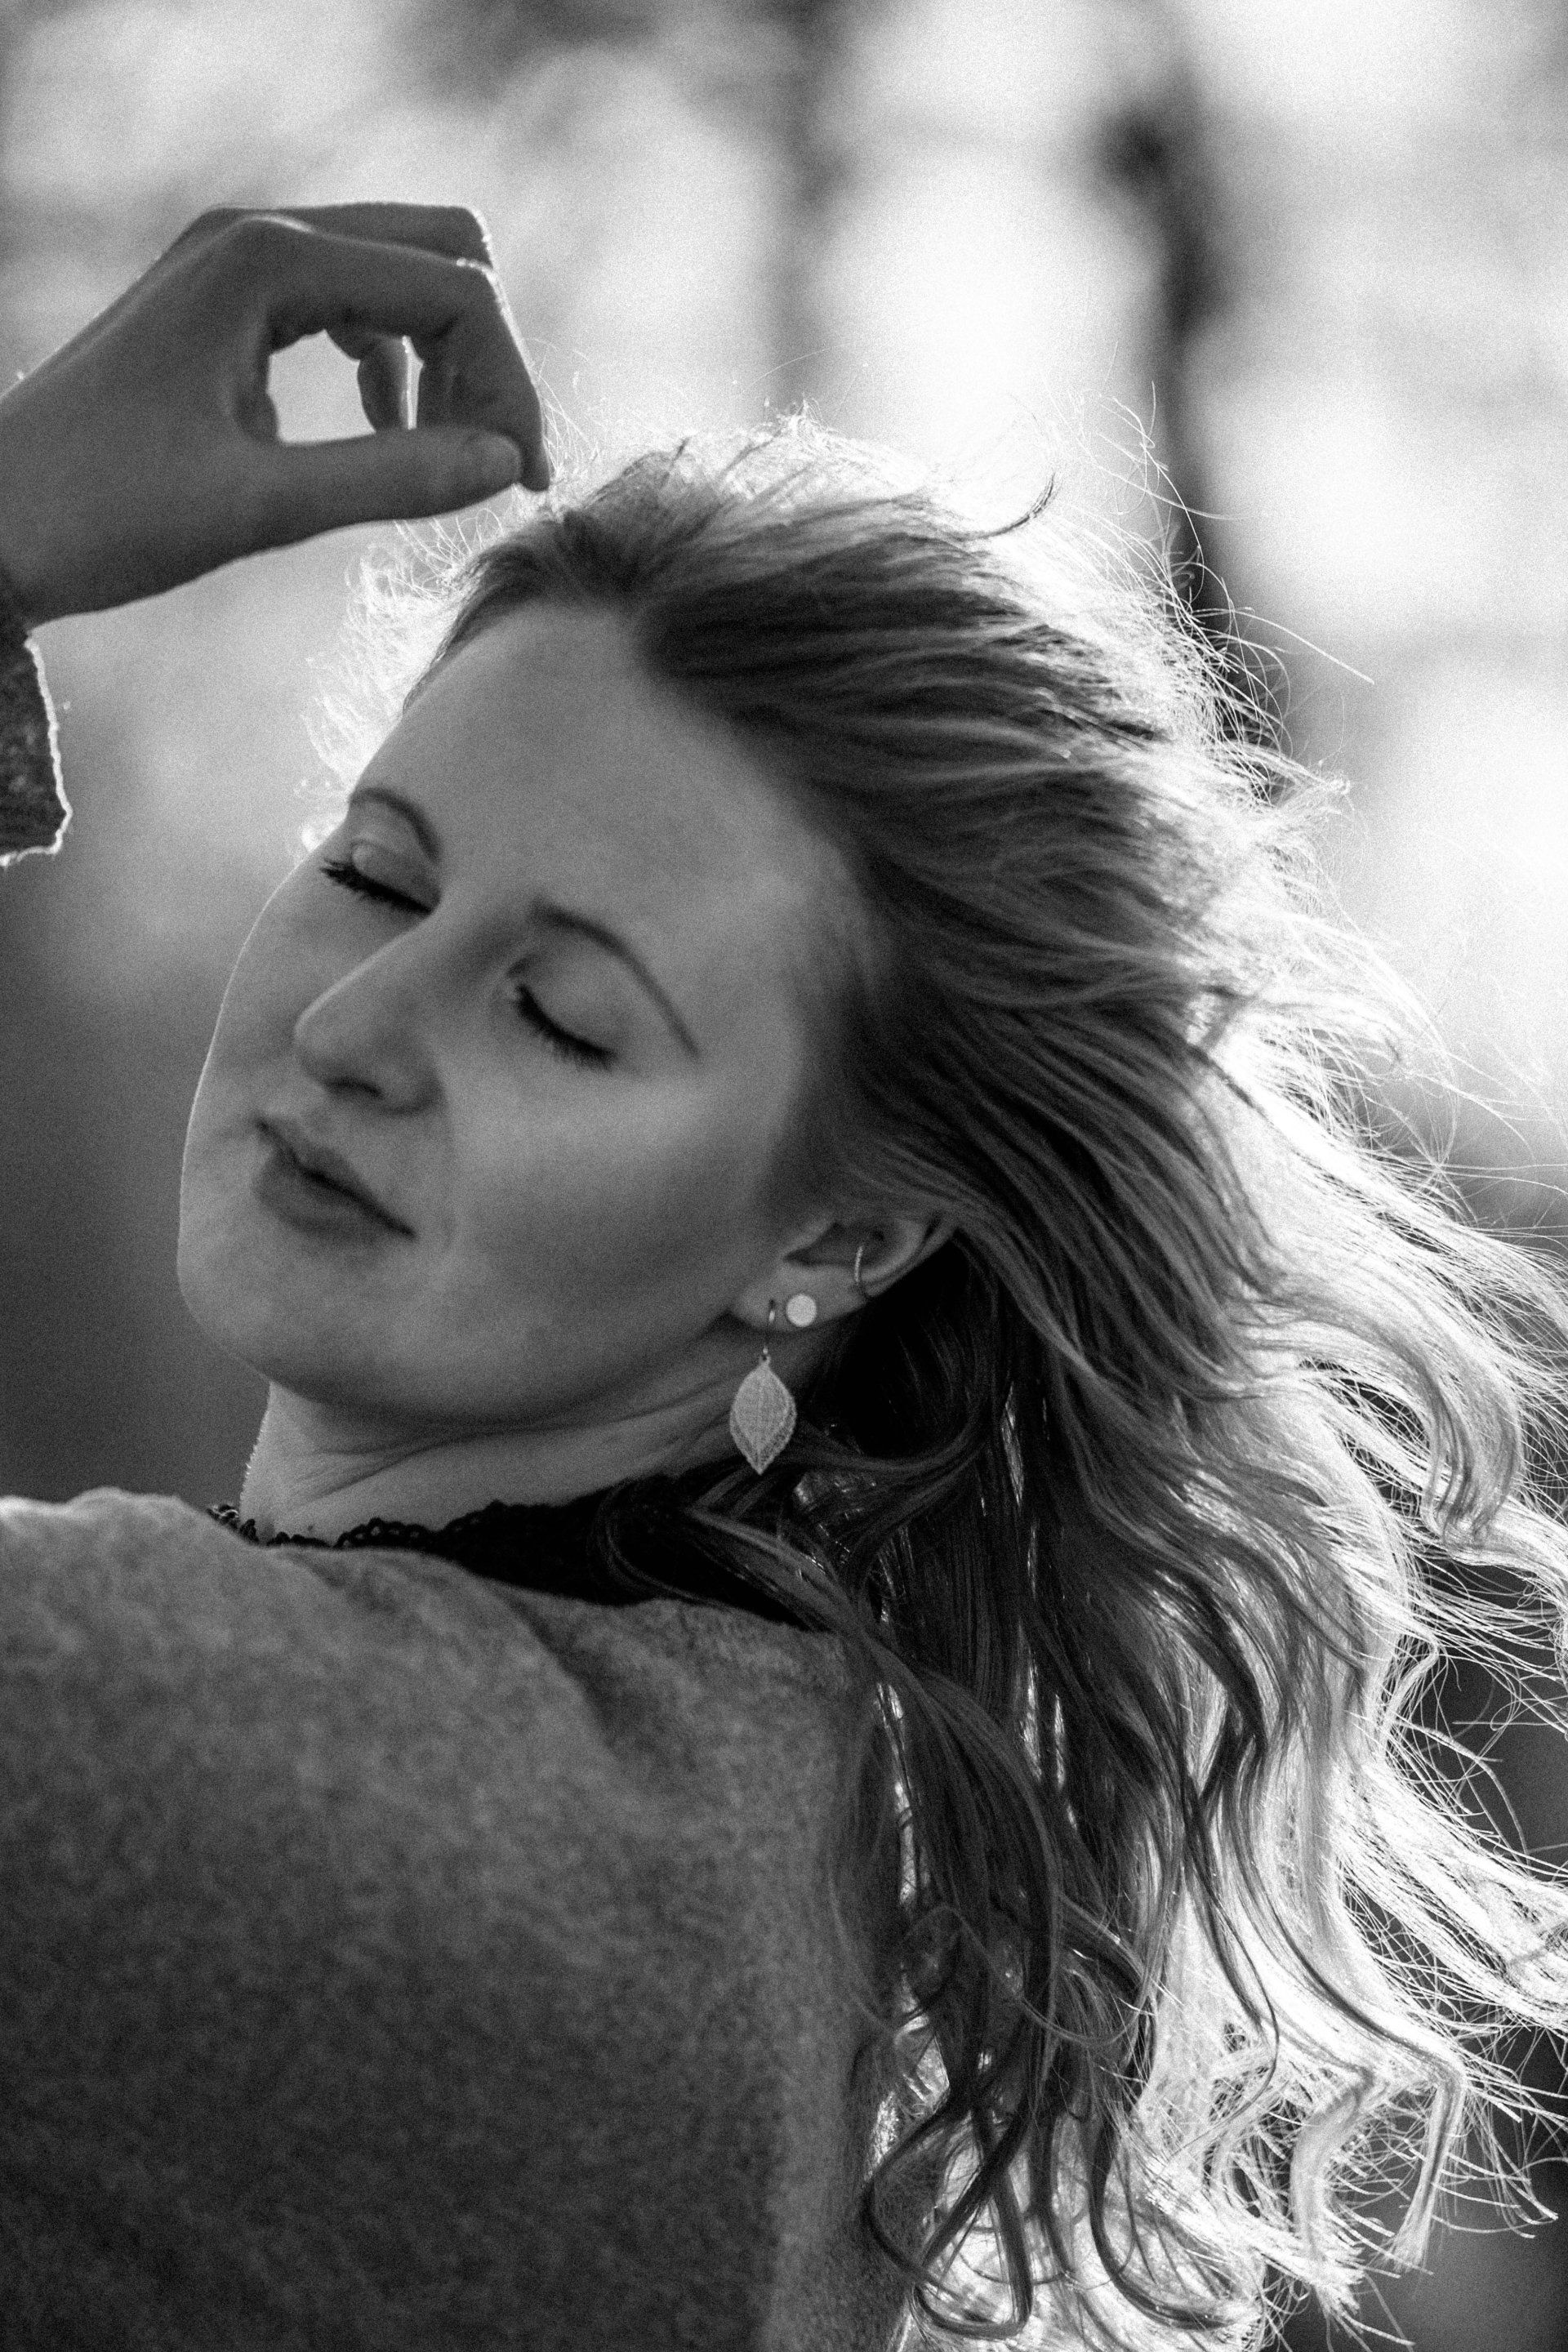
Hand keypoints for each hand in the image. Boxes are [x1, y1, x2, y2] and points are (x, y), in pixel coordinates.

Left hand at [0, 203, 549, 626]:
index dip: (507, 383)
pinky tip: (388, 435)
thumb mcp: (260, 509)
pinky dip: (394, 362)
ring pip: (400, 271)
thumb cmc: (104, 515)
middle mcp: (256, 235)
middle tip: (500, 462)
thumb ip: (393, 478)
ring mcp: (238, 259)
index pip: (449, 287)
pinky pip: (351, 300)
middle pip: (439, 250)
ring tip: (450, 457)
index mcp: (265, 262)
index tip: (522, 481)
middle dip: (488, 355)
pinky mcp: (227, 300)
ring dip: (447, 358)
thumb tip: (506, 465)